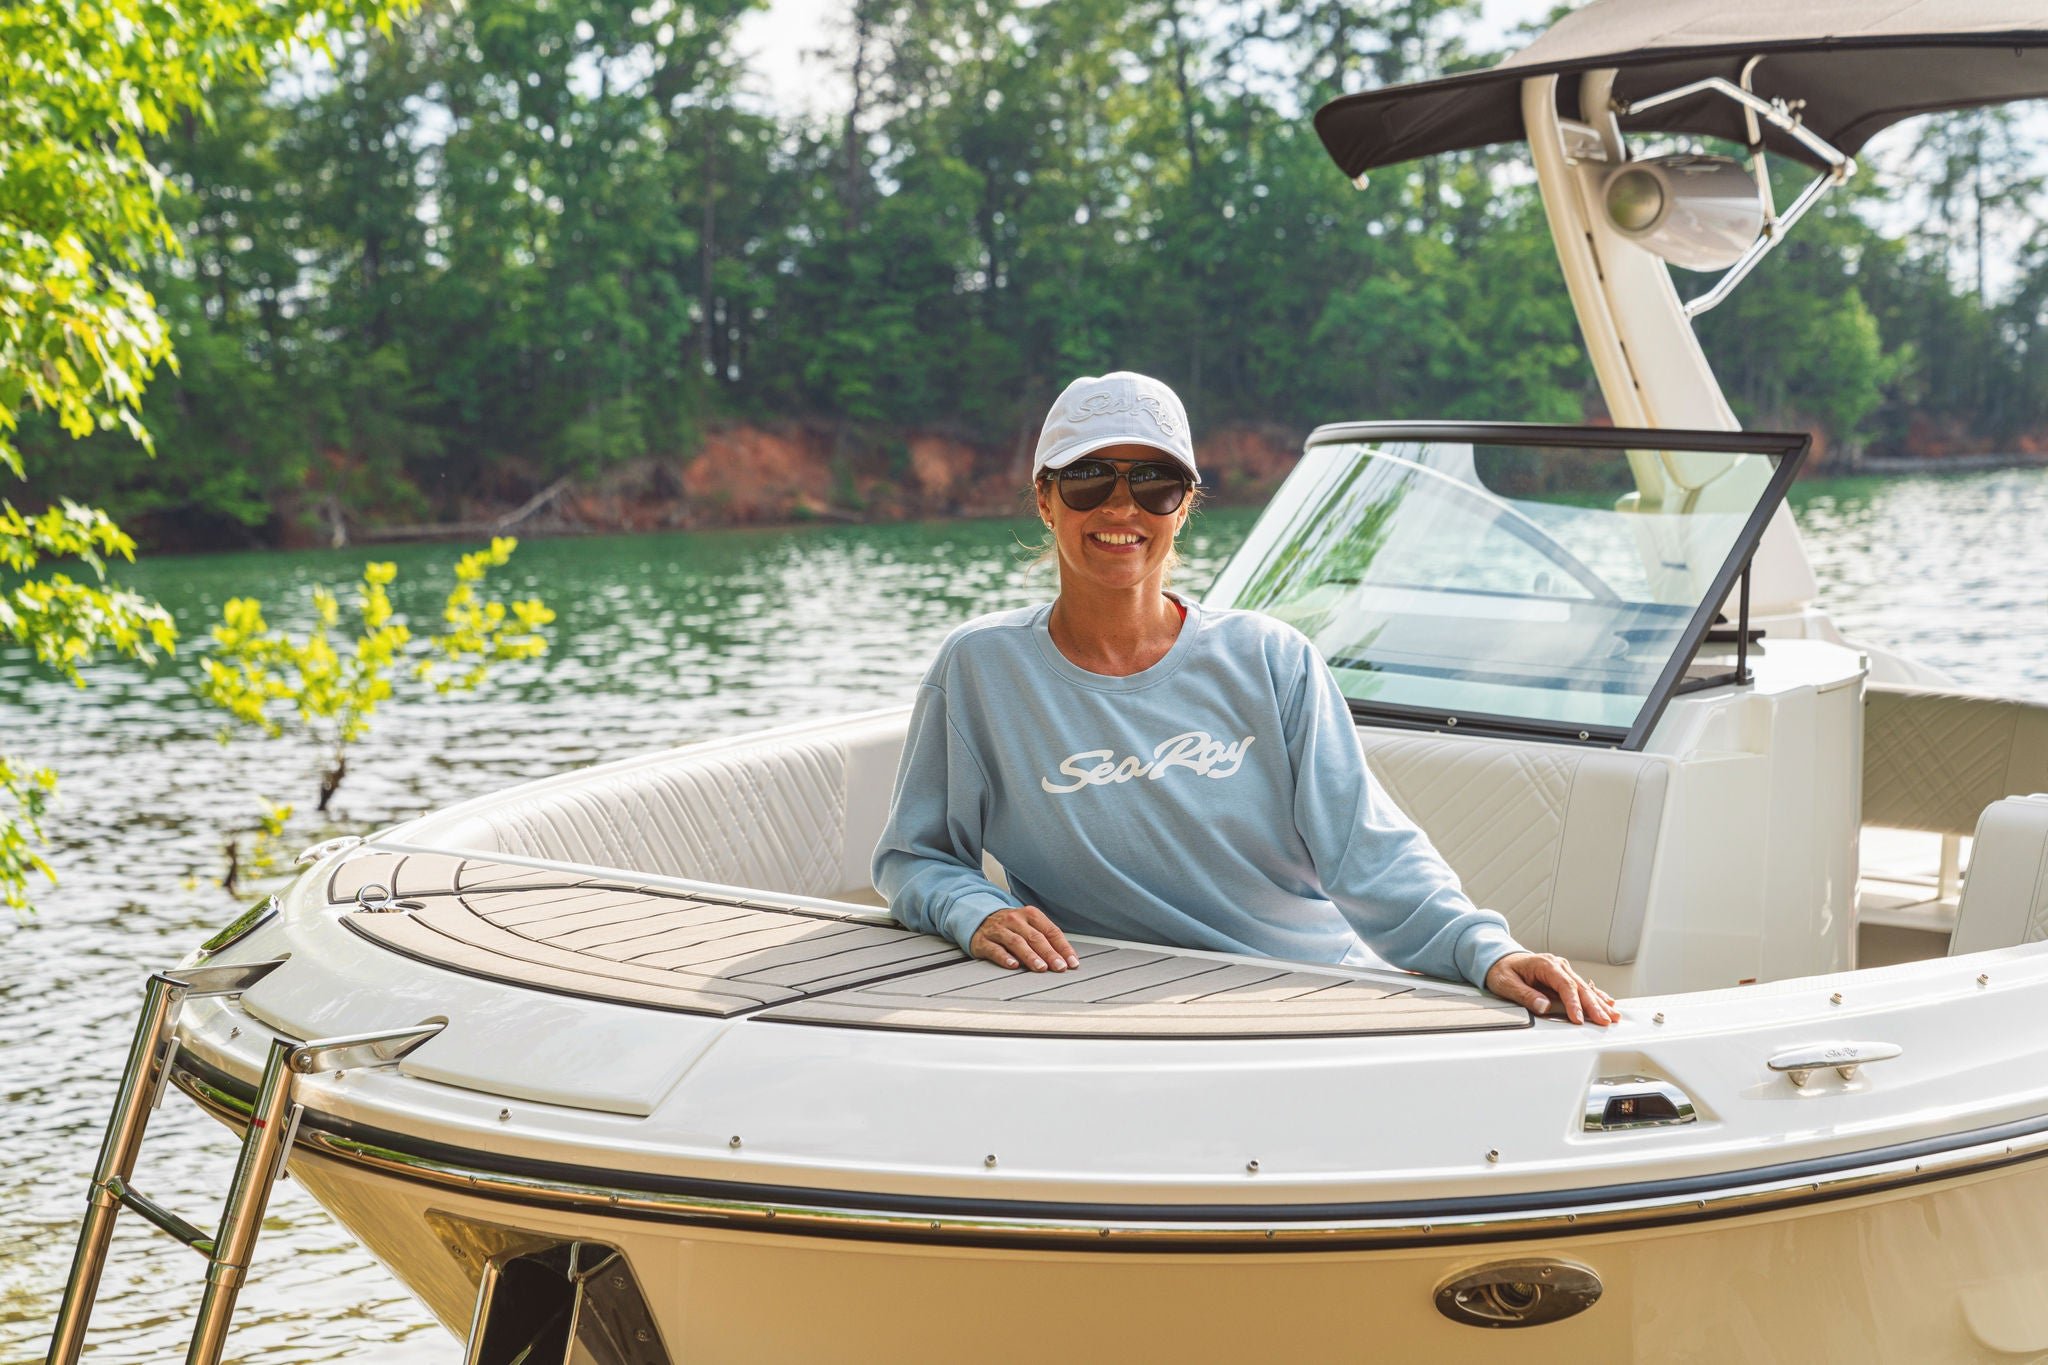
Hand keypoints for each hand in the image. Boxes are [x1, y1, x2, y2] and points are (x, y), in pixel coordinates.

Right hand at [970, 906, 1079, 971]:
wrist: (978, 919)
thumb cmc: (1010, 926)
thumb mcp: (1028, 925)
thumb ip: (1045, 939)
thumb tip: (1065, 958)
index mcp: (1030, 914)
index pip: (1051, 931)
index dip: (1063, 947)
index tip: (1072, 962)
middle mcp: (1015, 920)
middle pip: (1035, 937)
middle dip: (1049, 953)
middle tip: (1059, 966)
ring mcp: (998, 929)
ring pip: (1017, 942)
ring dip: (1030, 956)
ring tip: (1040, 967)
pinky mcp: (983, 941)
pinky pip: (995, 949)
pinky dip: (1005, 957)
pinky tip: (1013, 965)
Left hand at [1484, 952, 1617, 1025]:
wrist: (1499, 958)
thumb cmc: (1501, 970)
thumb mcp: (1506, 983)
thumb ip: (1525, 995)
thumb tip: (1544, 1006)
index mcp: (1545, 964)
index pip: (1564, 985)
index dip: (1573, 1003)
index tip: (1579, 1018)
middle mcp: (1558, 965)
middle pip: (1579, 987)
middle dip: (1594, 1005)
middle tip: (1604, 1021)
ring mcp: (1562, 970)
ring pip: (1585, 988)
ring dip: (1599, 1002)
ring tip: (1613, 1015)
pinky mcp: (1563, 977)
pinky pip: (1583, 987)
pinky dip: (1596, 996)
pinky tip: (1608, 1003)